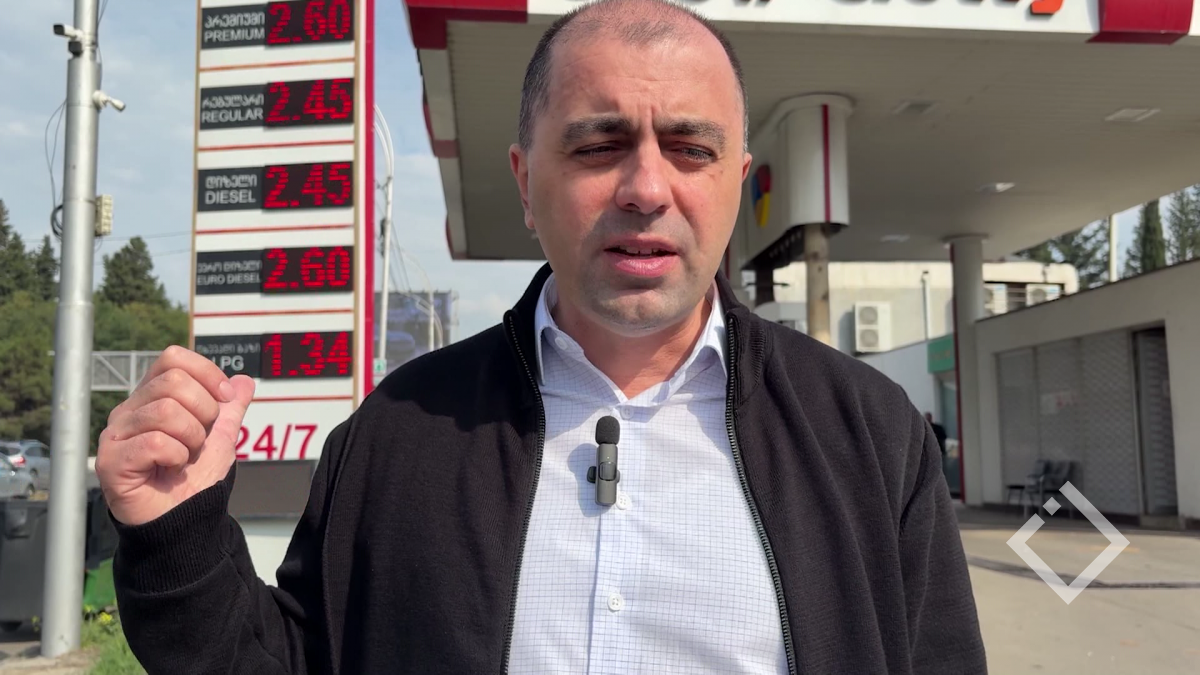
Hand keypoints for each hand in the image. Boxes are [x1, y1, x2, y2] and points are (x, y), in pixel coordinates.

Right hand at [97, 345, 255, 525]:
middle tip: (199, 440)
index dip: (206, 374)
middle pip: (174, 381)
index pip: (173, 358)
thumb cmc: (195, 480)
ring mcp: (116, 435)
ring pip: (166, 410)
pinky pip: (155, 442)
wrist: (184, 521)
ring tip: (184, 457)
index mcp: (152, 398)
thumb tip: (245, 380)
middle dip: (204, 412)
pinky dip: (176, 457)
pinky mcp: (110, 460)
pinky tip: (170, 470)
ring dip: (191, 438)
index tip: (224, 400)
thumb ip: (231, 408)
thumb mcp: (221, 437)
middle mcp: (129, 411)